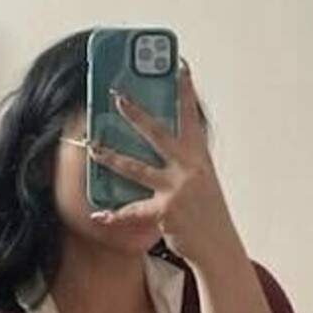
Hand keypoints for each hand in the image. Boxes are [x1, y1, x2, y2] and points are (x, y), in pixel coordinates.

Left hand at [89, 64, 237, 266]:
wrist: (219, 246)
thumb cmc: (208, 213)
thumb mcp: (203, 181)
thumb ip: (185, 163)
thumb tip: (162, 145)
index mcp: (200, 157)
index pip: (191, 117)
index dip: (186, 91)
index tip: (180, 67)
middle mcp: (190, 168)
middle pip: (158, 134)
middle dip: (136, 114)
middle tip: (118, 97)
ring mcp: (178, 189)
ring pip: (136, 168)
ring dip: (111, 156)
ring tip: (93, 147)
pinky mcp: (166, 210)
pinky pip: (133, 210)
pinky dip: (114, 215)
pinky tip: (99, 215)